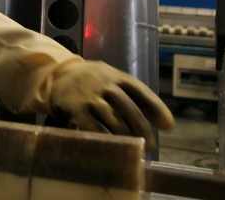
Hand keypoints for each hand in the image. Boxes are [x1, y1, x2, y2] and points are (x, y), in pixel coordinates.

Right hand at [50, 60, 174, 148]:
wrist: (57, 75)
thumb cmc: (92, 82)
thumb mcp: (111, 79)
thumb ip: (133, 95)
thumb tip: (163, 121)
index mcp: (117, 76)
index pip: (140, 91)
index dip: (156, 108)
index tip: (168, 126)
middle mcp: (105, 84)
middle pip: (129, 109)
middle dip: (142, 129)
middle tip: (150, 146)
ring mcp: (90, 97)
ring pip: (114, 121)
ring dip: (126, 137)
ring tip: (133, 149)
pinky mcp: (76, 109)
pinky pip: (95, 128)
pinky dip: (106, 139)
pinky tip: (113, 147)